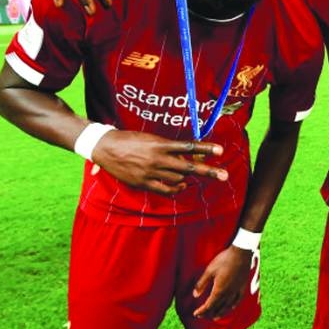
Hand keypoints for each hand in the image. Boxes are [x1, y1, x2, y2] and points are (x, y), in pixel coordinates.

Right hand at [90, 130, 226, 194]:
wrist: (104, 146)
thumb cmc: (129, 139)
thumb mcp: (150, 139)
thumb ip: (168, 148)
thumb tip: (186, 155)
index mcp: (160, 144)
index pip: (188, 147)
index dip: (205, 148)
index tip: (221, 150)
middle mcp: (158, 159)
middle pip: (189, 167)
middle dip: (209, 171)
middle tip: (224, 175)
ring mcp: (151, 172)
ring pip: (178, 179)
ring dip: (187, 178)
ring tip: (190, 176)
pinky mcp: (143, 183)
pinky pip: (166, 190)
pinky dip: (176, 189)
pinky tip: (182, 186)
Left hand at [192, 246, 254, 318]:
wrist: (241, 253)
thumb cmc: (223, 260)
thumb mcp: (209, 271)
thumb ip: (202, 284)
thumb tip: (195, 295)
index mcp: (219, 290)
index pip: (209, 305)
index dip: (201, 311)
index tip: (195, 314)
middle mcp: (228, 293)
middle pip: (217, 307)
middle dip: (208, 313)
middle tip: (202, 316)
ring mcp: (236, 290)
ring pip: (228, 306)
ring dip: (220, 313)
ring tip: (215, 317)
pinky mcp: (242, 286)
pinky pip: (238, 300)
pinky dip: (233, 306)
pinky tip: (231, 308)